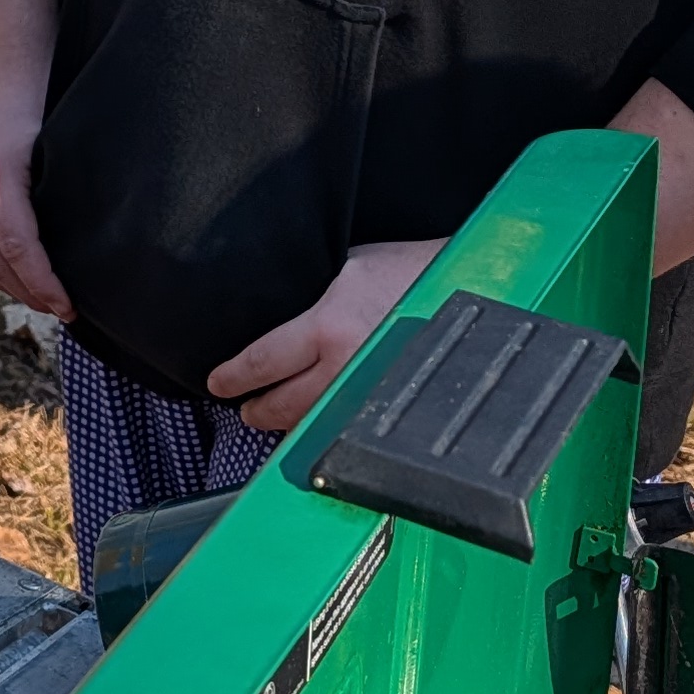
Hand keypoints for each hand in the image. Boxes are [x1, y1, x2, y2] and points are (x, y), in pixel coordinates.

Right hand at [0, 95, 71, 321]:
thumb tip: (85, 255)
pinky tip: (10, 279)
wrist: (6, 77)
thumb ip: (62, 201)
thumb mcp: (60, 152)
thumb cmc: (45, 111)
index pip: (18, 248)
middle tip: (61, 310)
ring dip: (7, 286)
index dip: (43, 284)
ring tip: (39, 300)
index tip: (68, 305)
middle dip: (29, 293)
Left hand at [204, 238, 444, 433]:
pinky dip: (326, 428)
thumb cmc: (415, 269)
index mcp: (329, 328)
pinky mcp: (395, 407)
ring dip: (289, 425)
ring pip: (315, 426)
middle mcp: (348, 368)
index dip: (235, 378)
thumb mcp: (351, 265)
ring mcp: (373, 394)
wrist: (474, 290)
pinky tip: (317, 422)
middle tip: (244, 407)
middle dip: (257, 410)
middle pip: (284, 406)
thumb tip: (287, 309)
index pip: (264, 363)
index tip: (219, 384)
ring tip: (274, 417)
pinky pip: (348, 427)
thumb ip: (317, 295)